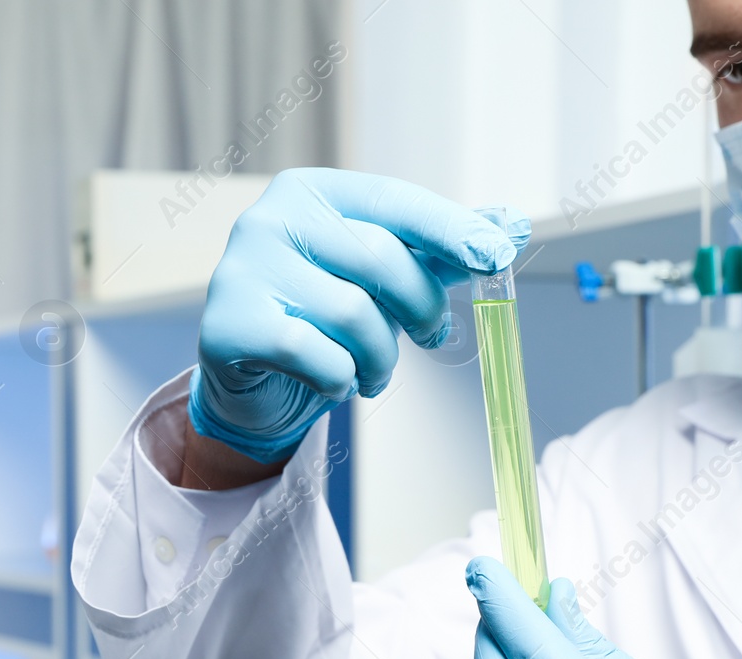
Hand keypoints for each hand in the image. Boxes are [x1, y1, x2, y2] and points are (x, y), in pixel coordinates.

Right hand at [191, 168, 519, 463]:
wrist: (251, 381)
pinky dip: (340, 380)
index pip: (393, 201)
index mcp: (310, 192)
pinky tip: (334, 383)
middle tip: (435, 337)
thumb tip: (513, 226)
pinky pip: (317, 356)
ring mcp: (242, 269)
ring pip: (352, 314)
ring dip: (381, 357)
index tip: (496, 255)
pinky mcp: (228, 325)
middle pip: (379, 258)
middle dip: (421, 308)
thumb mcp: (381, 280)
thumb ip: (437, 252)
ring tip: (374, 372)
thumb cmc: (320, 318)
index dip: (450, 228)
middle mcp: (270, 219)